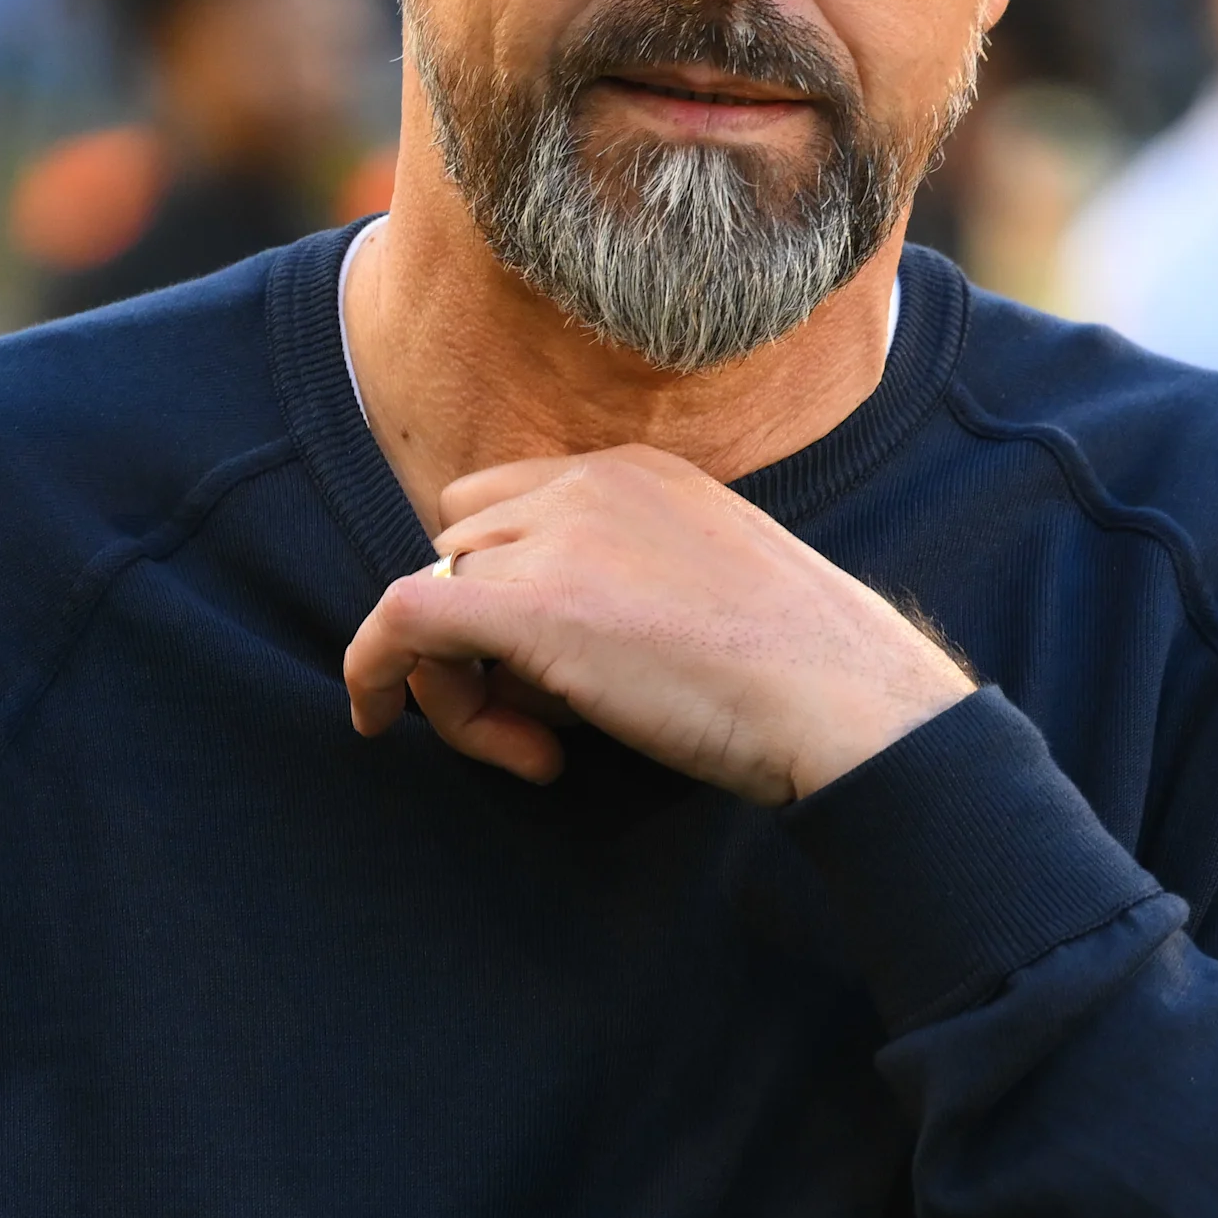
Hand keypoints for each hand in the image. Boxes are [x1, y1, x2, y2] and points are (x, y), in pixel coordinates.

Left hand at [342, 446, 973, 803]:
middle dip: (476, 636)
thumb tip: (546, 655)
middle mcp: (584, 483)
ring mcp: (557, 538)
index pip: (505, 507)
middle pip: (462, 547)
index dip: (498, 589)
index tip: (535, 674)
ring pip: (436, 591)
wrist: (843, 697)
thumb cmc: (800, 672)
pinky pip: (400, 619)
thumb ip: (628, 582)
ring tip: (538, 748)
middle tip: (533, 726)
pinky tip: (375, 719)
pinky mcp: (531, 606)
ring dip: (460, 679)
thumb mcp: (709, 586)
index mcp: (633, 470)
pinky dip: (373, 668)